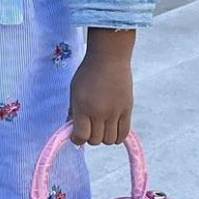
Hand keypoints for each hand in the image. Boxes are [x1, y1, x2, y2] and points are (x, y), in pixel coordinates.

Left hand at [68, 29, 135, 145]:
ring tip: (102, 127)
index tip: (76, 135)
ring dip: (104, 137)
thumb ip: (72, 111)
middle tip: (89, 127)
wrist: (109, 58)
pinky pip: (123, 134)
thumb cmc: (88, 72)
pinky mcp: (127, 110)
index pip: (80, 136)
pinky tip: (113, 129)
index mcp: (83, 107)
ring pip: (109, 140)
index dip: (76, 139)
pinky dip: (117, 136)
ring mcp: (115, 112)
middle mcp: (99, 112)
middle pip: (95, 140)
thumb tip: (72, 129)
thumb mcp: (74, 91)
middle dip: (90, 137)